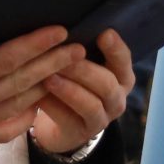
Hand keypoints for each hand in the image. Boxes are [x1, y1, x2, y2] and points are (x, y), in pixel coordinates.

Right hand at [0, 25, 89, 156]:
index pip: (4, 59)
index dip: (35, 44)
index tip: (58, 30)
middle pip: (20, 81)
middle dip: (53, 62)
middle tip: (78, 46)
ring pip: (20, 103)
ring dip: (48, 83)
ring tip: (70, 65)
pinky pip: (10, 127)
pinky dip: (29, 111)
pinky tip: (43, 96)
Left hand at [28, 28, 133, 155]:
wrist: (61, 124)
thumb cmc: (73, 83)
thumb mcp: (81, 66)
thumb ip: (79, 51)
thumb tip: (63, 29)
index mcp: (121, 77)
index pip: (124, 61)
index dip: (116, 48)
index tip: (104, 33)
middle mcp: (117, 98)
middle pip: (107, 83)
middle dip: (84, 69)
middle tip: (64, 55)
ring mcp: (102, 119)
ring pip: (91, 105)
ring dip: (69, 89)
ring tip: (49, 77)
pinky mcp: (81, 133)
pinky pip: (69, 120)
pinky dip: (54, 106)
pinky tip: (39, 97)